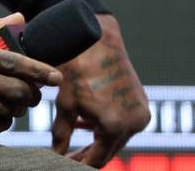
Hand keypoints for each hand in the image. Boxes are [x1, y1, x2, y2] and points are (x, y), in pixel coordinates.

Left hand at [51, 14, 149, 167]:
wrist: (96, 39)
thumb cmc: (76, 68)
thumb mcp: (65, 103)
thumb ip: (61, 133)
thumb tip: (56, 154)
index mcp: (115, 126)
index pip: (98, 158)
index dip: (79, 162)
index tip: (63, 163)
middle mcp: (134, 122)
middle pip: (109, 150)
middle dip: (88, 154)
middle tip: (67, 156)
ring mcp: (141, 112)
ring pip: (116, 137)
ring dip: (97, 140)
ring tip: (73, 142)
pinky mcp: (141, 102)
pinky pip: (123, 122)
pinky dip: (106, 125)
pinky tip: (85, 124)